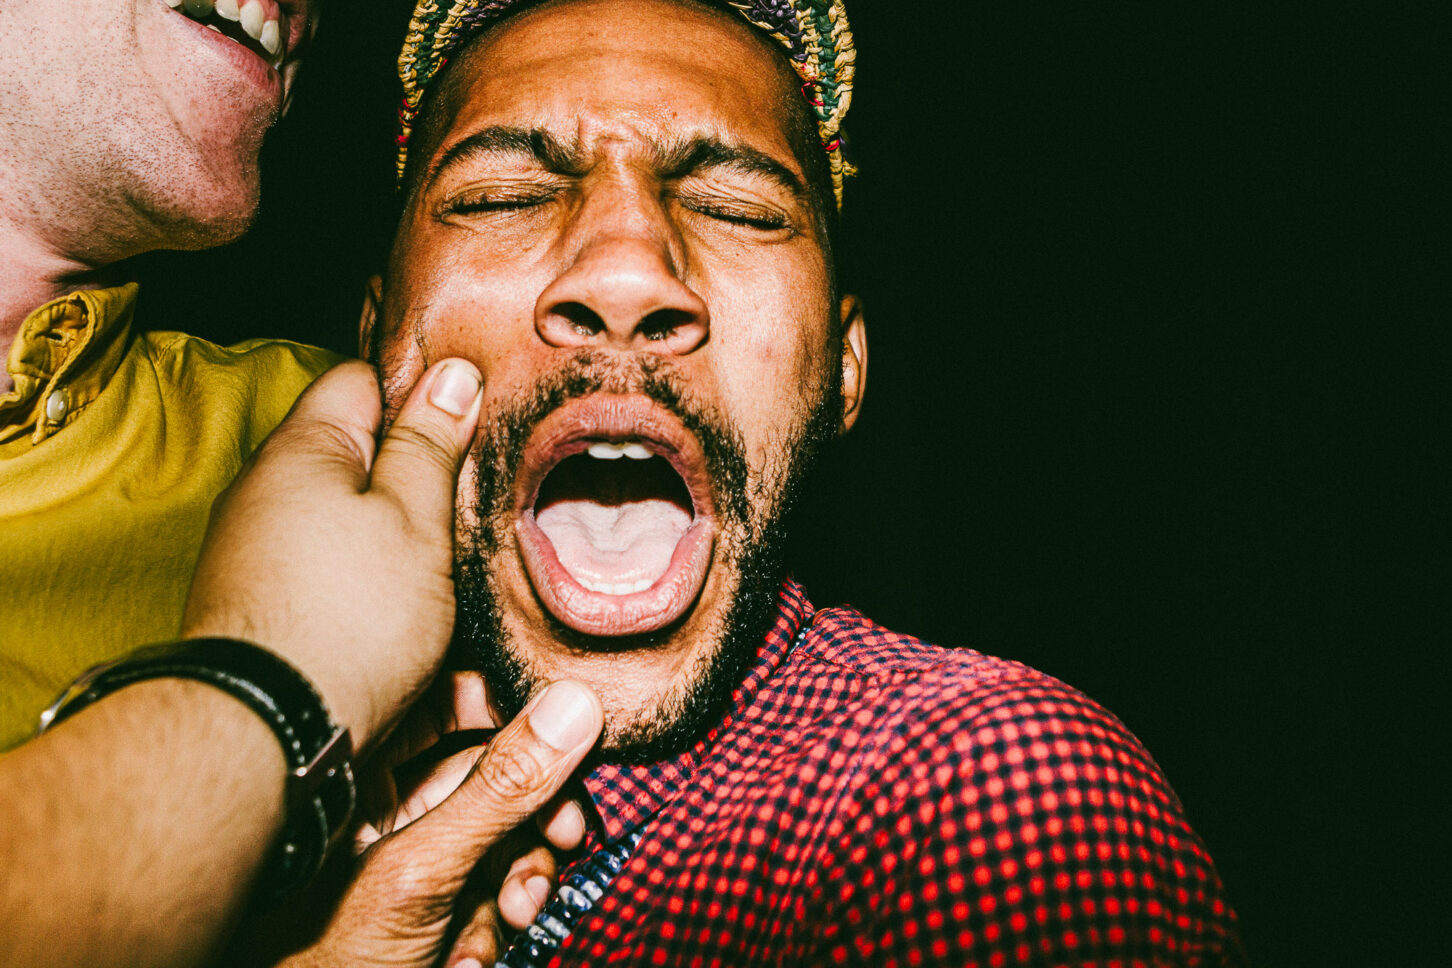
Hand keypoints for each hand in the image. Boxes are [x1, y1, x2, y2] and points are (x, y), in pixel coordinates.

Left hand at [181, 358, 482, 748]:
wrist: (265, 735)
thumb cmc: (350, 620)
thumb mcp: (415, 521)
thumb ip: (431, 446)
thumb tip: (450, 374)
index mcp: (302, 449)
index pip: (365, 382)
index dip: (423, 399)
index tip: (471, 432)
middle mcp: (264, 491)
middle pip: (356, 457)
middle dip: (414, 478)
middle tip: (471, 510)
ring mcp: (254, 552)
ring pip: (346, 522)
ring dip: (395, 541)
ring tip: (447, 573)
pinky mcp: (259, 607)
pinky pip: (327, 576)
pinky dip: (367, 588)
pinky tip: (406, 621)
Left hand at [277, 679, 602, 967]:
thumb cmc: (319, 964)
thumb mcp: (423, 872)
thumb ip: (500, 791)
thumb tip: (574, 708)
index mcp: (358, 768)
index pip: (448, 700)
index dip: (513, 710)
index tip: (573, 726)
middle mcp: (382, 802)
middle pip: (491, 772)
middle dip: (533, 813)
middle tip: (566, 835)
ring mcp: (406, 857)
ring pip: (499, 835)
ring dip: (521, 878)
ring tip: (518, 914)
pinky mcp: (425, 909)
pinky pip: (484, 891)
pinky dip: (489, 924)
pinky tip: (467, 959)